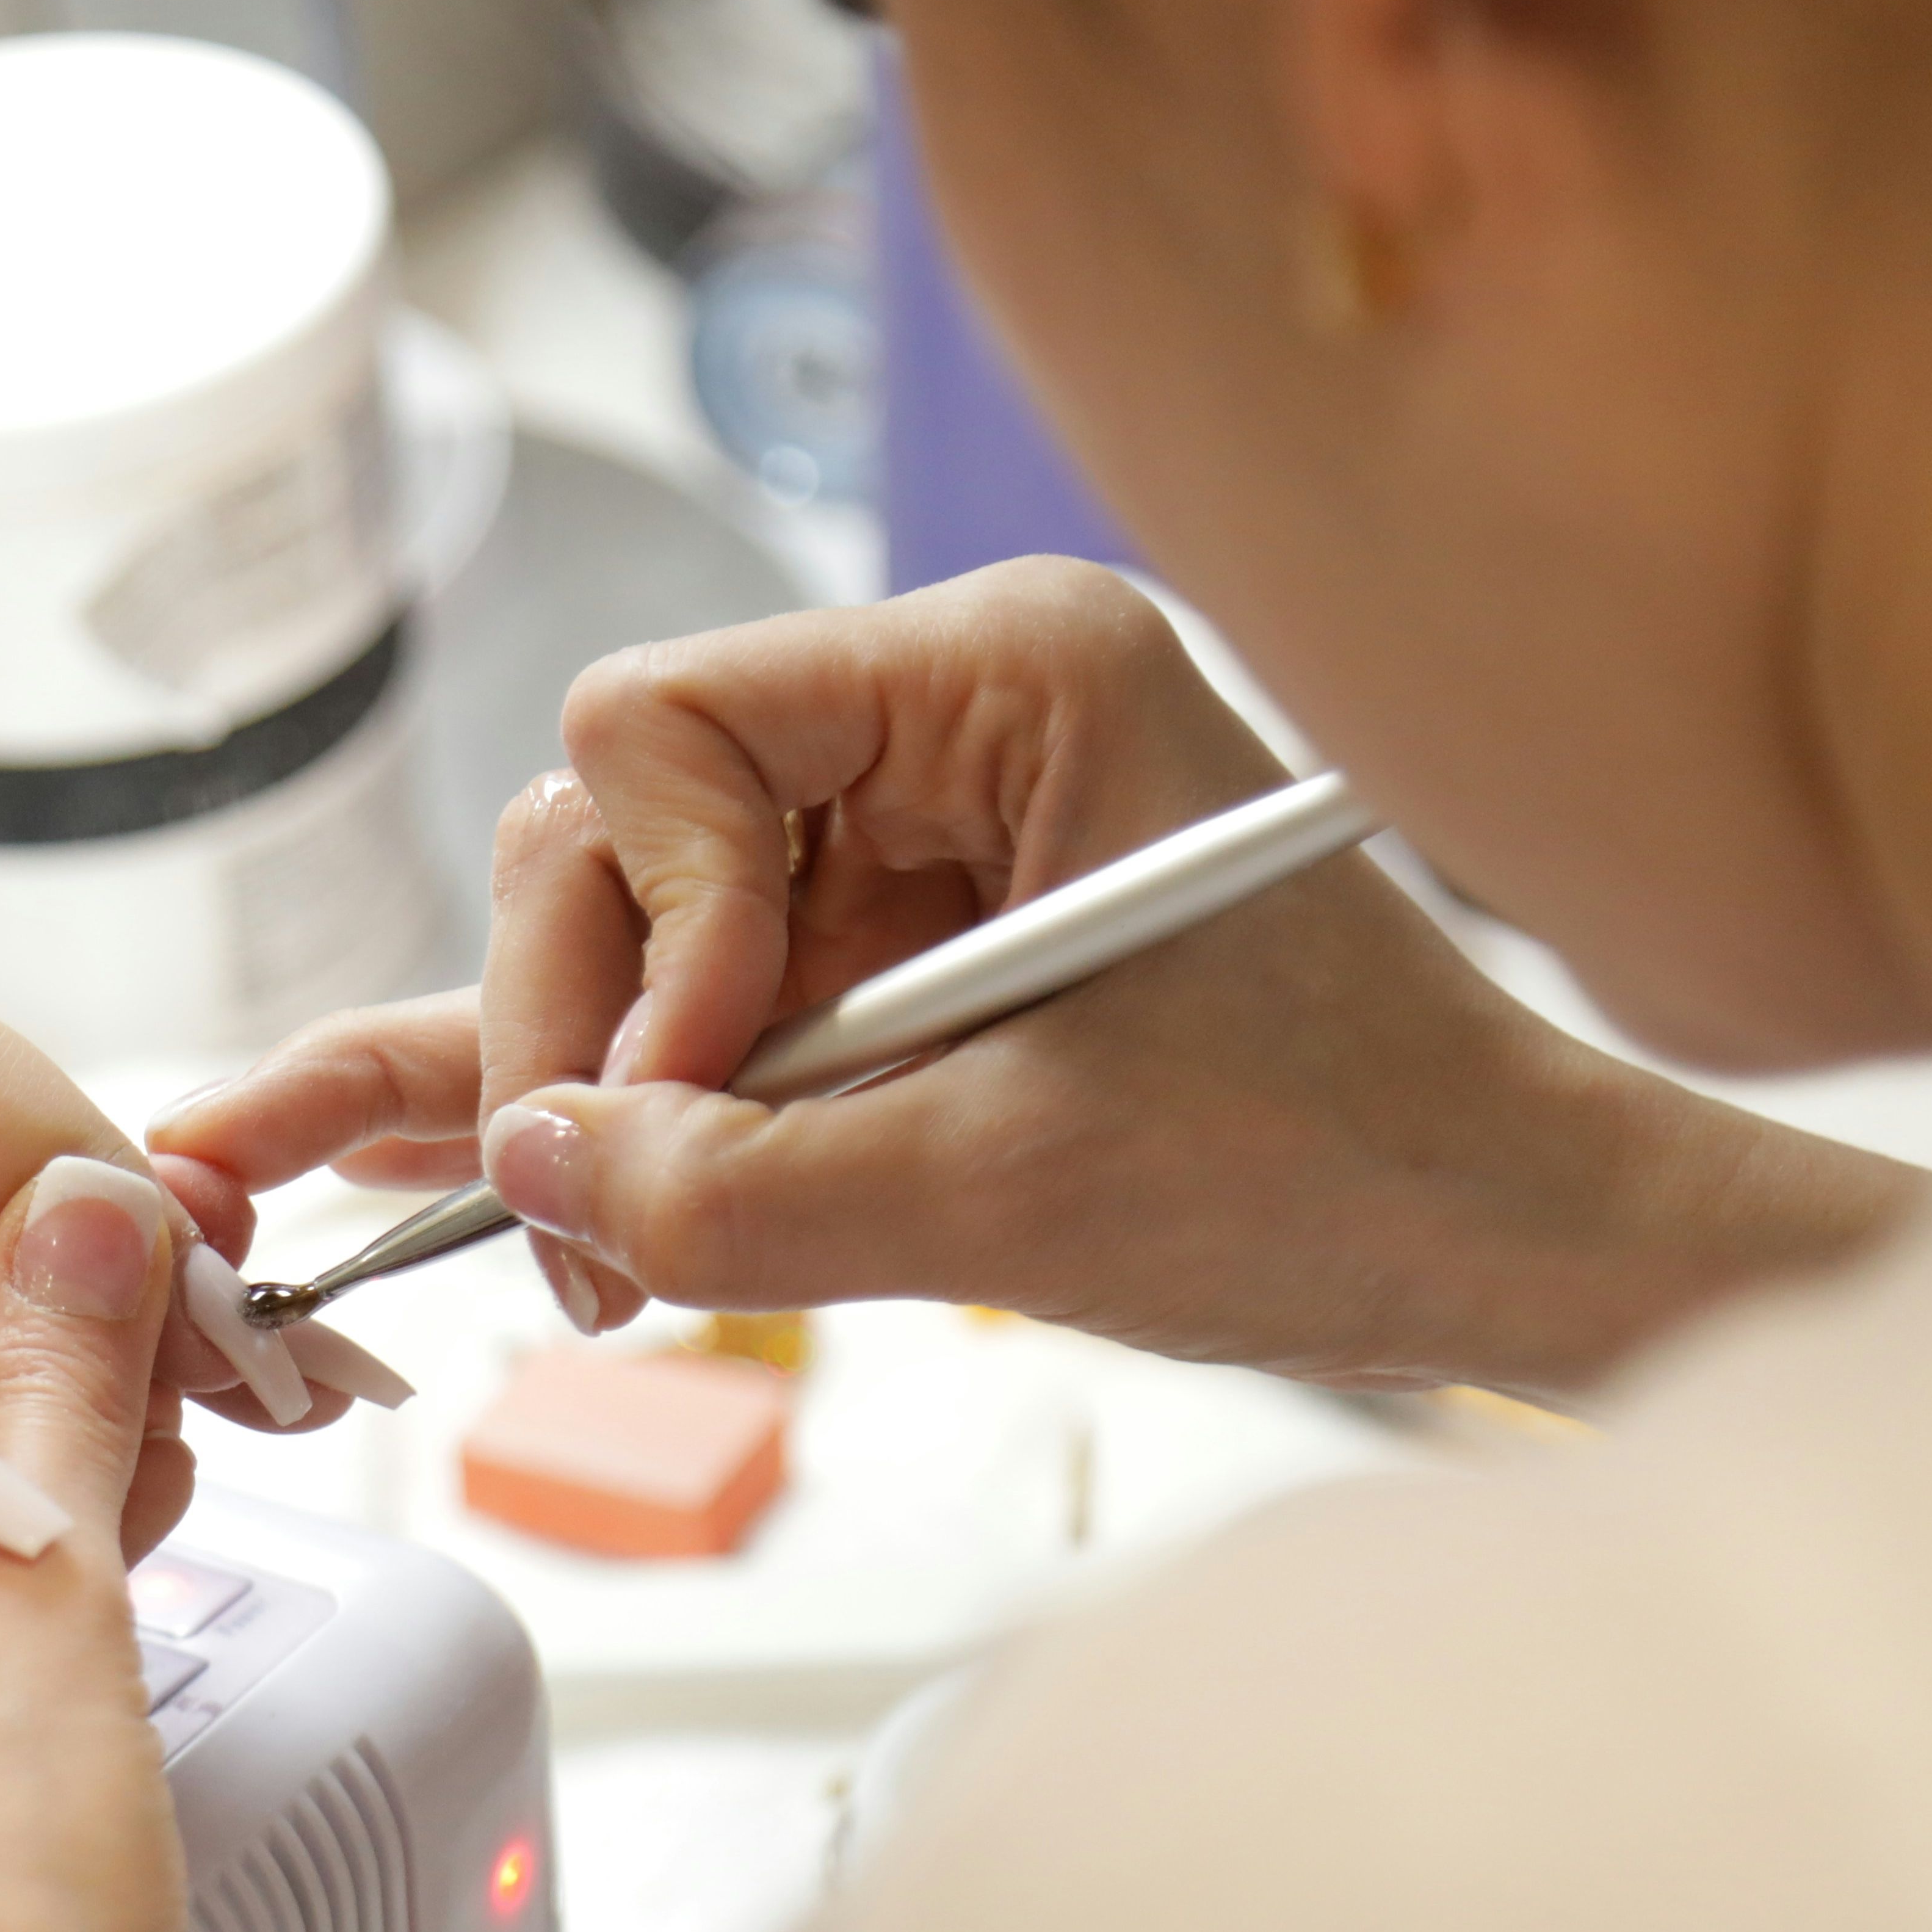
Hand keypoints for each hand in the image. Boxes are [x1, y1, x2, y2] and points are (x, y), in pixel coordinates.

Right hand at [156, 559, 1923, 1394]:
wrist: (1507, 1245)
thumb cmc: (1347, 1172)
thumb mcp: (1017, 1196)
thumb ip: (744, 1187)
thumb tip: (530, 1167)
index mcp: (1007, 674)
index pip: (664, 722)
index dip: (645, 922)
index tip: (704, 1090)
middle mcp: (939, 718)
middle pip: (616, 820)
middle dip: (589, 1027)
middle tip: (595, 1225)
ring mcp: (907, 834)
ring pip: (629, 922)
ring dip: (589, 1088)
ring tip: (568, 1257)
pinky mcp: (893, 951)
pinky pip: (696, 1003)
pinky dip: (602, 1090)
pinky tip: (425, 1151)